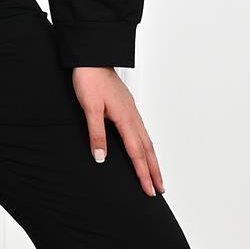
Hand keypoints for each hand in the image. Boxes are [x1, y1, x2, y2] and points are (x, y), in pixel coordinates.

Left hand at [71, 66, 164, 194]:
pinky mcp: (127, 107)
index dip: (143, 173)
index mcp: (125, 118)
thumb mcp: (90, 108)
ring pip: (146, 141)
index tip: (148, 190)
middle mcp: (132, 116)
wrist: (92, 58)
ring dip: (152, 160)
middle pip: (148, 150)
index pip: (137, 153)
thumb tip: (101, 157)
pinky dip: (146, 146)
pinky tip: (144, 149)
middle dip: (154, 171)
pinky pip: (141, 131)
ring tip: (156, 174)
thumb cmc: (90, 79)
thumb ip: (96, 134)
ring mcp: (131, 111)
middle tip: (160, 189)